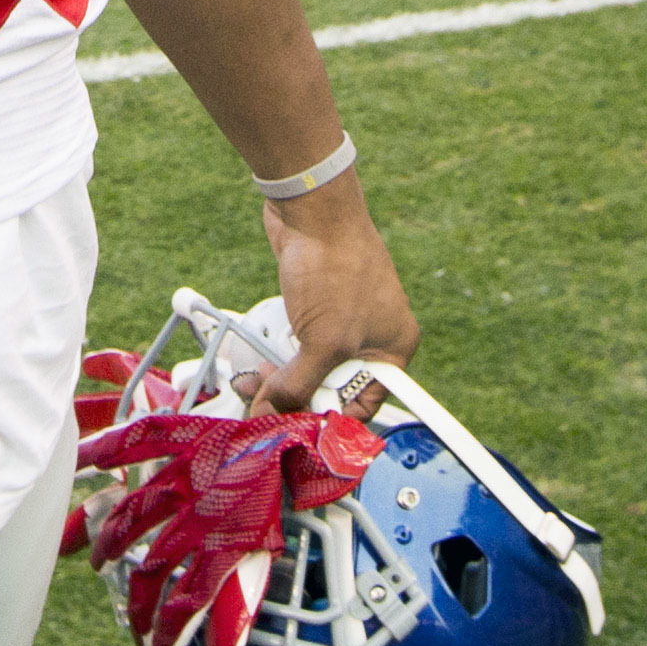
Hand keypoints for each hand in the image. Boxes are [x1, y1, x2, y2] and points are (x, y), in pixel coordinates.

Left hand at [251, 181, 417, 413]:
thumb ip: (299, 385)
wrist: (312, 210)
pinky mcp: (316, 310)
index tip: (294, 436)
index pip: (364, 406)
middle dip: (297, 402)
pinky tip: (256, 367)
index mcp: (392, 350)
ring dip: (281, 384)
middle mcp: (373, 339)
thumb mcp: (322, 341)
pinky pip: (297, 349)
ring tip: (253, 387)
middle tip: (265, 412)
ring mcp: (344, 323)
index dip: (328, 423)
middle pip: (333, 390)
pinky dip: (276, 360)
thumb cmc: (334, 268)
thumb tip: (272, 416)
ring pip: (310, 370)